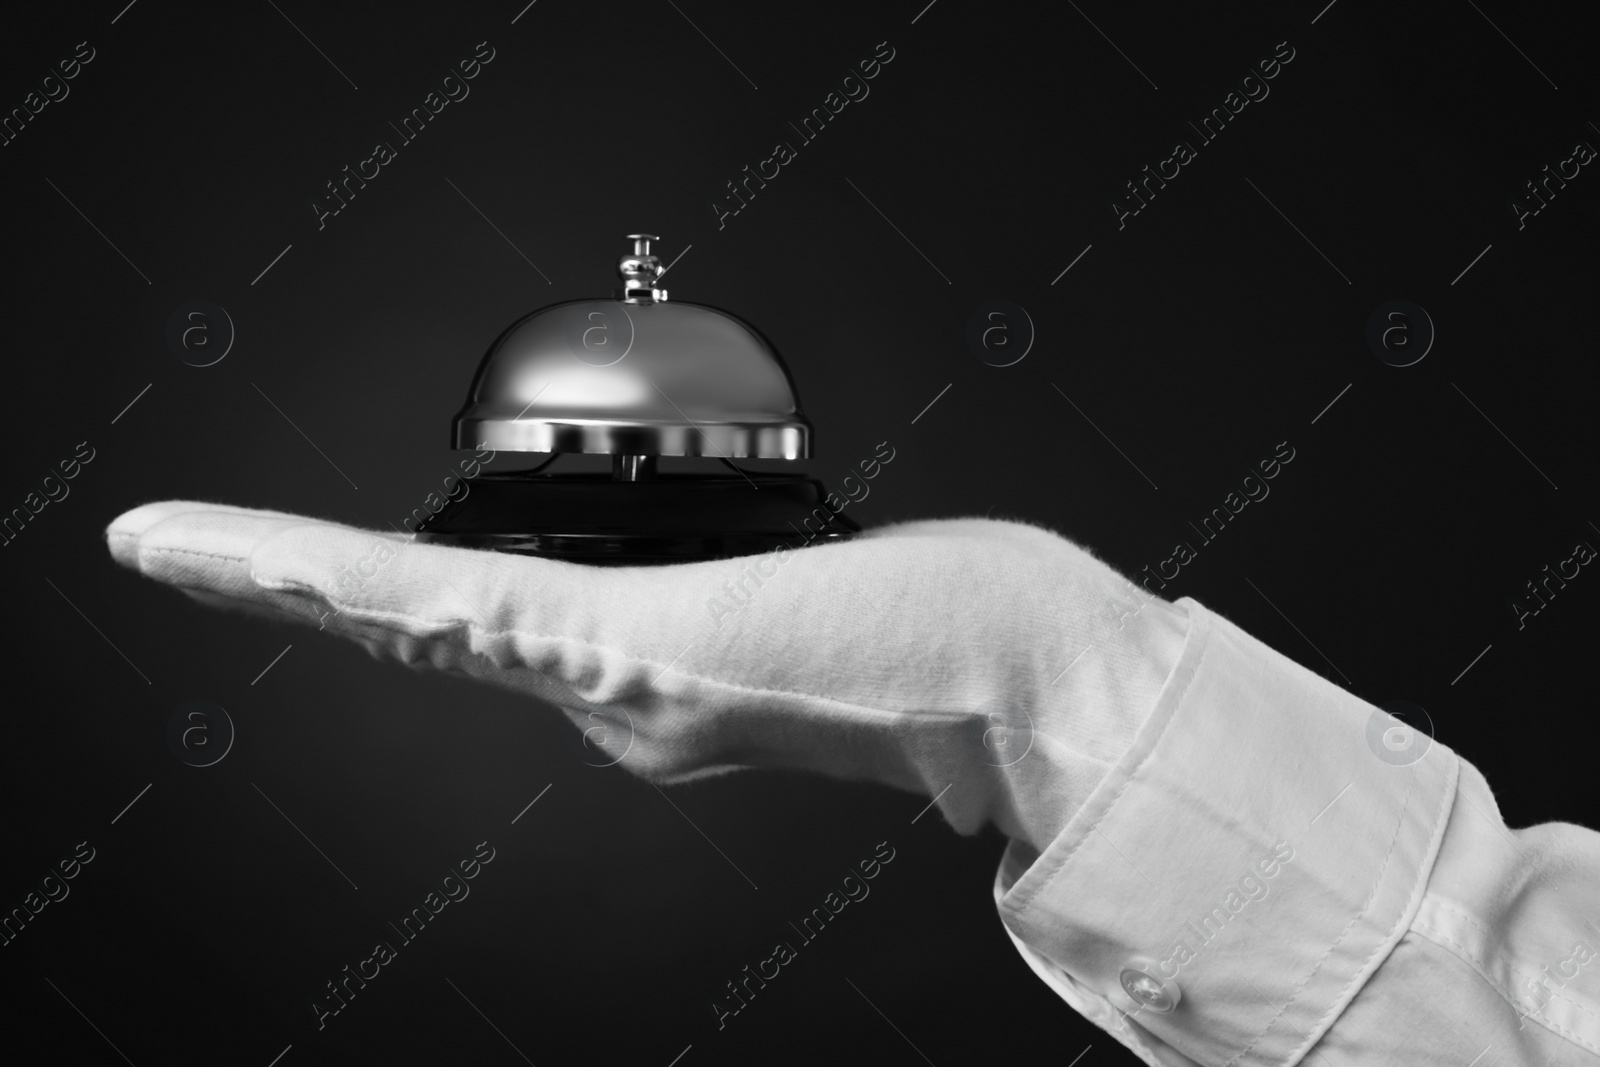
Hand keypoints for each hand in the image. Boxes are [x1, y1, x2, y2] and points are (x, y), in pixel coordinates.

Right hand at [106, 501, 1188, 849]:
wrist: (1010, 682)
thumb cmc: (929, 639)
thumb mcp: (804, 611)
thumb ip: (723, 621)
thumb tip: (663, 624)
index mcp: (640, 668)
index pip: (474, 624)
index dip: (374, 599)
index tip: (302, 572)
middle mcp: (605, 687)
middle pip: (419, 624)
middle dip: (292, 585)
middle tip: (172, 549)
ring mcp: (606, 674)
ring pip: (417, 617)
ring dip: (291, 580)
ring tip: (178, 548)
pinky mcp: (624, 648)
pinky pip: (462, 608)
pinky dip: (351, 583)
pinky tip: (274, 562)